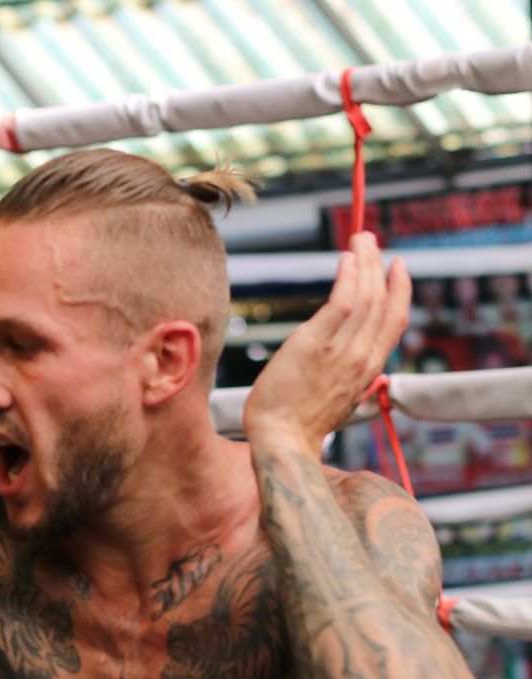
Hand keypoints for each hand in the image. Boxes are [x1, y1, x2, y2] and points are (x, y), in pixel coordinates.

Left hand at [243, 233, 410, 454]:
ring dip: (364, 262)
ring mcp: (342, 350)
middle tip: (371, 240)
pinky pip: (342, 301)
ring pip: (365, 296)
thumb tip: (367, 374)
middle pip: (382, 301)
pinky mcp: (316, 343)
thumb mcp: (339, 401)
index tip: (396, 268)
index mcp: (369, 370)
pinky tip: (345, 259)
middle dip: (379, 265)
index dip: (399, 291)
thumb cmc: (299, 423)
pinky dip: (348, 276)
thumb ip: (354, 381)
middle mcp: (362, 357)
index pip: (394, 322)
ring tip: (359, 239)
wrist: (281, 438)